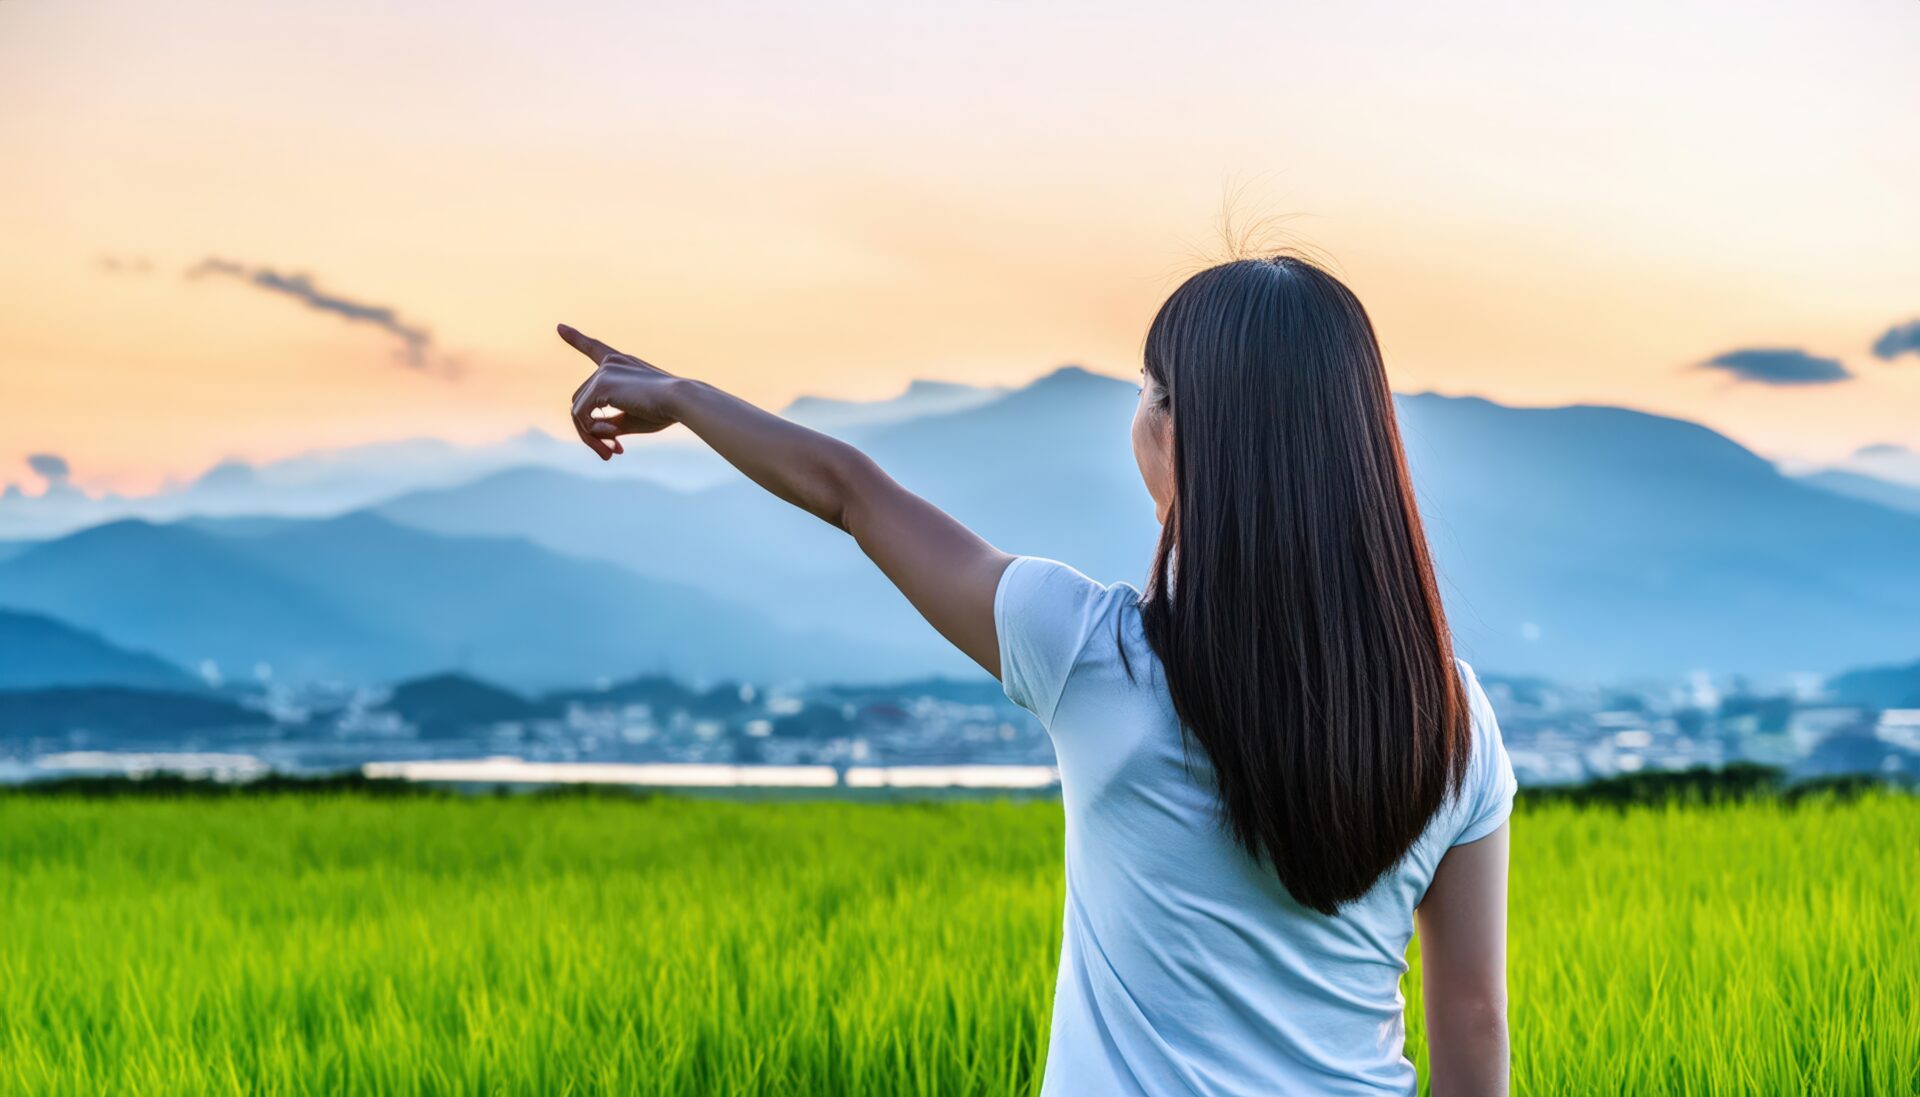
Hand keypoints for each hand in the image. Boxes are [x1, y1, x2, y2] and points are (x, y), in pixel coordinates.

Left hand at [559, 324, 682, 459]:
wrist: (682, 400)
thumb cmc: (665, 410)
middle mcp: (609, 363)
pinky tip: (615, 440)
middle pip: (580, 401)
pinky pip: (581, 416)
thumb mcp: (633, 418)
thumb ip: (609, 422)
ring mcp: (603, 372)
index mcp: (621, 364)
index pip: (594, 348)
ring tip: (612, 450)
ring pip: (577, 411)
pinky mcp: (600, 385)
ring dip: (590, 435)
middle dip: (589, 429)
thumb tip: (588, 431)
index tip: (560, 327)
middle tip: (611, 451)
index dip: (576, 338)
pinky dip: (592, 433)